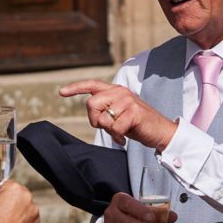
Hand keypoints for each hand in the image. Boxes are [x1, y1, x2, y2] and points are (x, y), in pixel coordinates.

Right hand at [0, 180, 39, 222]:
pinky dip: (24, 219)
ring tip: (8, 219)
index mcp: (14, 187)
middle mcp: (27, 195)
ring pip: (25, 205)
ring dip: (19, 210)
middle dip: (12, 200)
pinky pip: (29, 215)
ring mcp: (33, 207)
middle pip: (19, 193)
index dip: (2, 192)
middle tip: (3, 209)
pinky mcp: (36, 219)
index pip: (8, 184)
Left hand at [59, 80, 177, 149]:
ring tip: (121, 131)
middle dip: (95, 120)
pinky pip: (114, 128)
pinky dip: (117, 137)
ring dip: (109, 130)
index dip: (75, 88)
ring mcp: (128, 100)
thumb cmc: (137, 125)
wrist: (161, 132)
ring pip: (103, 118)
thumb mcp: (118, 115)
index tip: (61, 92)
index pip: (92, 85)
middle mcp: (120, 92)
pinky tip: (124, 138)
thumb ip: (105, 111)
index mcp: (115, 90)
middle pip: (91, 104)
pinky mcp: (134, 112)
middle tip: (109, 128)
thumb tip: (93, 115)